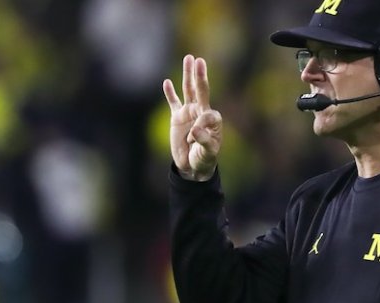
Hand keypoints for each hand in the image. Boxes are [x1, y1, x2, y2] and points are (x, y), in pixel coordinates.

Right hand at [163, 55, 221, 180]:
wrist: (192, 166)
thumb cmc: (204, 159)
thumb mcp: (208, 153)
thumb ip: (204, 140)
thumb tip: (194, 130)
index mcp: (212, 119)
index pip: (206, 114)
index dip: (199, 126)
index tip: (192, 139)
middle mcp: (201, 111)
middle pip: (200, 90)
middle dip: (199, 76)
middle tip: (199, 60)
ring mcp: (188, 112)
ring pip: (188, 90)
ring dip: (188, 75)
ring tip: (189, 59)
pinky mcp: (177, 117)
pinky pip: (173, 102)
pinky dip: (170, 93)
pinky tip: (167, 82)